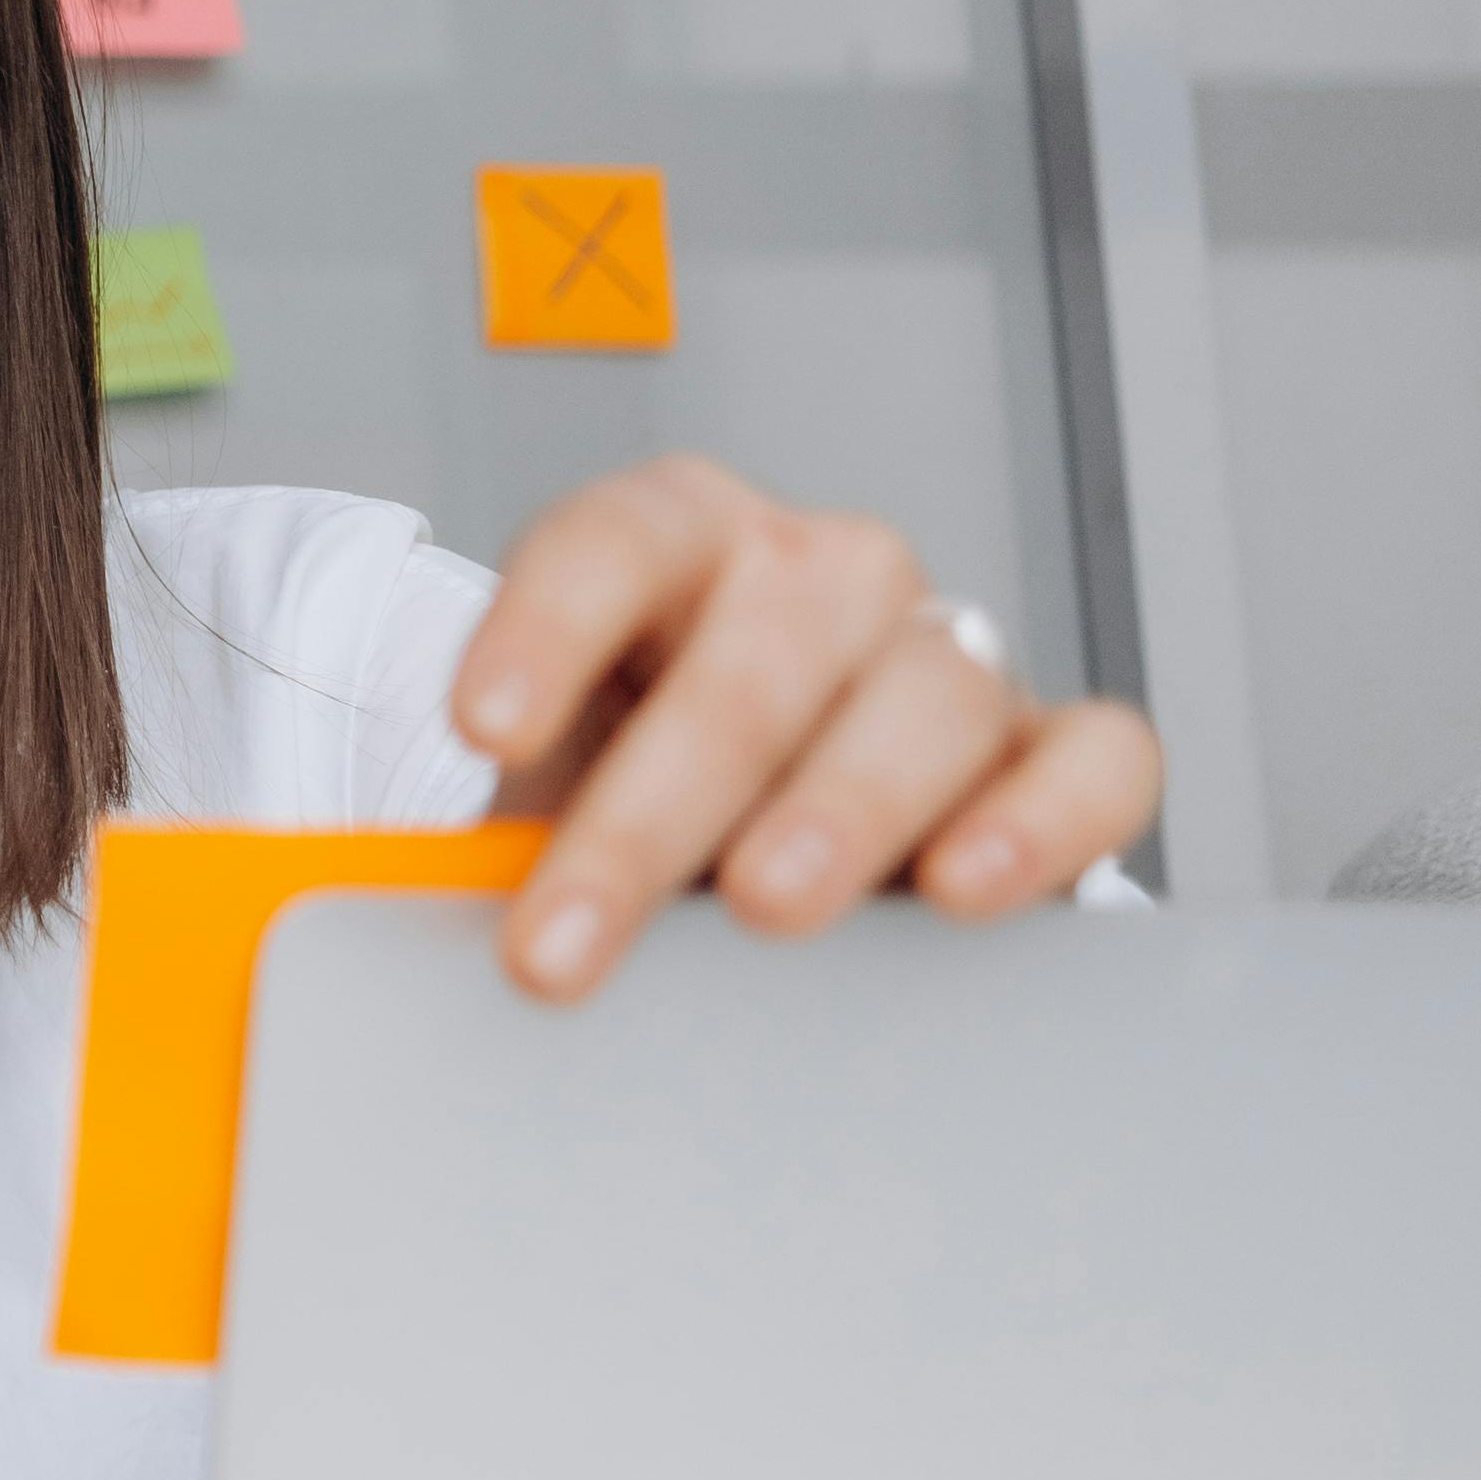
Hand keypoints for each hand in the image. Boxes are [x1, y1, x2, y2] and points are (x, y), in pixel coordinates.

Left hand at [456, 454, 1163, 999]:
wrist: (755, 815)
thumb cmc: (632, 778)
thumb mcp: (546, 775)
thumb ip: (488, 815)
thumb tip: (384, 904)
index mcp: (672, 539)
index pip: (605, 545)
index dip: (542, 629)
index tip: (477, 732)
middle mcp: (815, 575)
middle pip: (749, 659)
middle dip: (649, 813)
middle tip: (565, 940)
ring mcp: (941, 653)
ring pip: (922, 697)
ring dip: (837, 808)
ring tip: (766, 906)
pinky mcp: (1053, 748)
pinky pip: (1095, 758)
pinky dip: (1043, 817)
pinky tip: (964, 888)